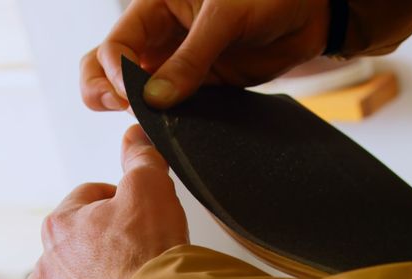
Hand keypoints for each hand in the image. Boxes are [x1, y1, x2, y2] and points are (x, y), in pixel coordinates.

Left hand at [21, 126, 189, 278]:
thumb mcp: (152, 189)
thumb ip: (141, 159)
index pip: (88, 198)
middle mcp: (48, 268)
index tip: (141, 212)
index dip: (119, 200)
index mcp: (60, 226)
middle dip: (101, 243)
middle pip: (73, 244)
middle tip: (138, 250)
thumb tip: (134, 136)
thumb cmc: (150, 258)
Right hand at [81, 0, 330, 110]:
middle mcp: (159, 37)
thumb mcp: (226, 17)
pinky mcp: (199, 87)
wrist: (310, 15)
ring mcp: (176, 65)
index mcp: (155, 8)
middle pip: (106, 67)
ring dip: (133, 110)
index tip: (130, 93)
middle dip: (101, 89)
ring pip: (135, 92)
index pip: (115, 44)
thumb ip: (191, 58)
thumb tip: (154, 98)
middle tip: (117, 107)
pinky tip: (167, 133)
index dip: (115, 70)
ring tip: (147, 124)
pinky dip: (163, 122)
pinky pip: (170, 108)